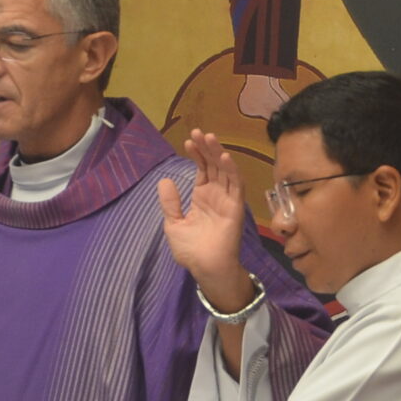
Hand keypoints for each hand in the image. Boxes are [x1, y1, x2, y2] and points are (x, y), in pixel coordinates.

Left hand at [160, 129, 253, 312]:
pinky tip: (224, 157)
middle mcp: (216, 194)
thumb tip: (164, 180)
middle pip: (213, 165)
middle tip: (199, 131)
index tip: (188, 141)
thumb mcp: (173, 224)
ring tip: (209, 137)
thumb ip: (170, 203)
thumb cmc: (191, 250)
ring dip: (218, 153)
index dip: (196, 154)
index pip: (201, 169)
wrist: (205, 268)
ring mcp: (227, 200)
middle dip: (207, 148)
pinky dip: (231, 171)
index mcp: (202, 196)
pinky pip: (236, 186)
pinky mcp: (235, 208)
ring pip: (225, 171)